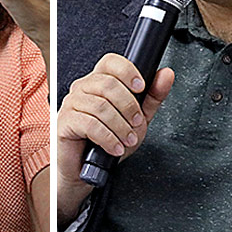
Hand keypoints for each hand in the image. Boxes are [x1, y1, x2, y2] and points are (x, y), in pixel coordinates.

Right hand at [56, 53, 172, 224]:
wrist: (86, 170)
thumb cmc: (108, 143)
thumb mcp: (137, 120)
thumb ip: (152, 98)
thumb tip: (166, 74)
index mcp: (98, 82)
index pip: (110, 62)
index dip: (128, 71)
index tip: (141, 88)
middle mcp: (82, 88)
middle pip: (108, 83)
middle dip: (129, 106)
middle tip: (137, 124)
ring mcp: (71, 104)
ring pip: (101, 106)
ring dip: (120, 126)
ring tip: (127, 140)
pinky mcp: (64, 122)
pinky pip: (90, 124)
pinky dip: (108, 138)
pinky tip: (115, 147)